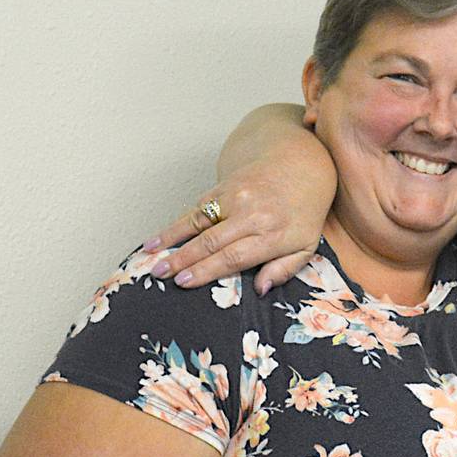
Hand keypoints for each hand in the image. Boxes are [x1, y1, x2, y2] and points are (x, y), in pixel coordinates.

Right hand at [143, 142, 335, 294]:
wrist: (301, 165)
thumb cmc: (303, 213)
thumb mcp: (306, 246)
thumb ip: (284, 270)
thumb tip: (260, 291)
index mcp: (272, 235)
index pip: (233, 256)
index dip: (206, 270)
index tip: (184, 282)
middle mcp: (251, 215)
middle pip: (210, 241)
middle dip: (182, 260)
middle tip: (159, 274)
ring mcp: (235, 197)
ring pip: (197, 222)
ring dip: (171, 239)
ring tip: (150, 255)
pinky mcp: (224, 187)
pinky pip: (196, 207)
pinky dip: (176, 223)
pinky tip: (159, 236)